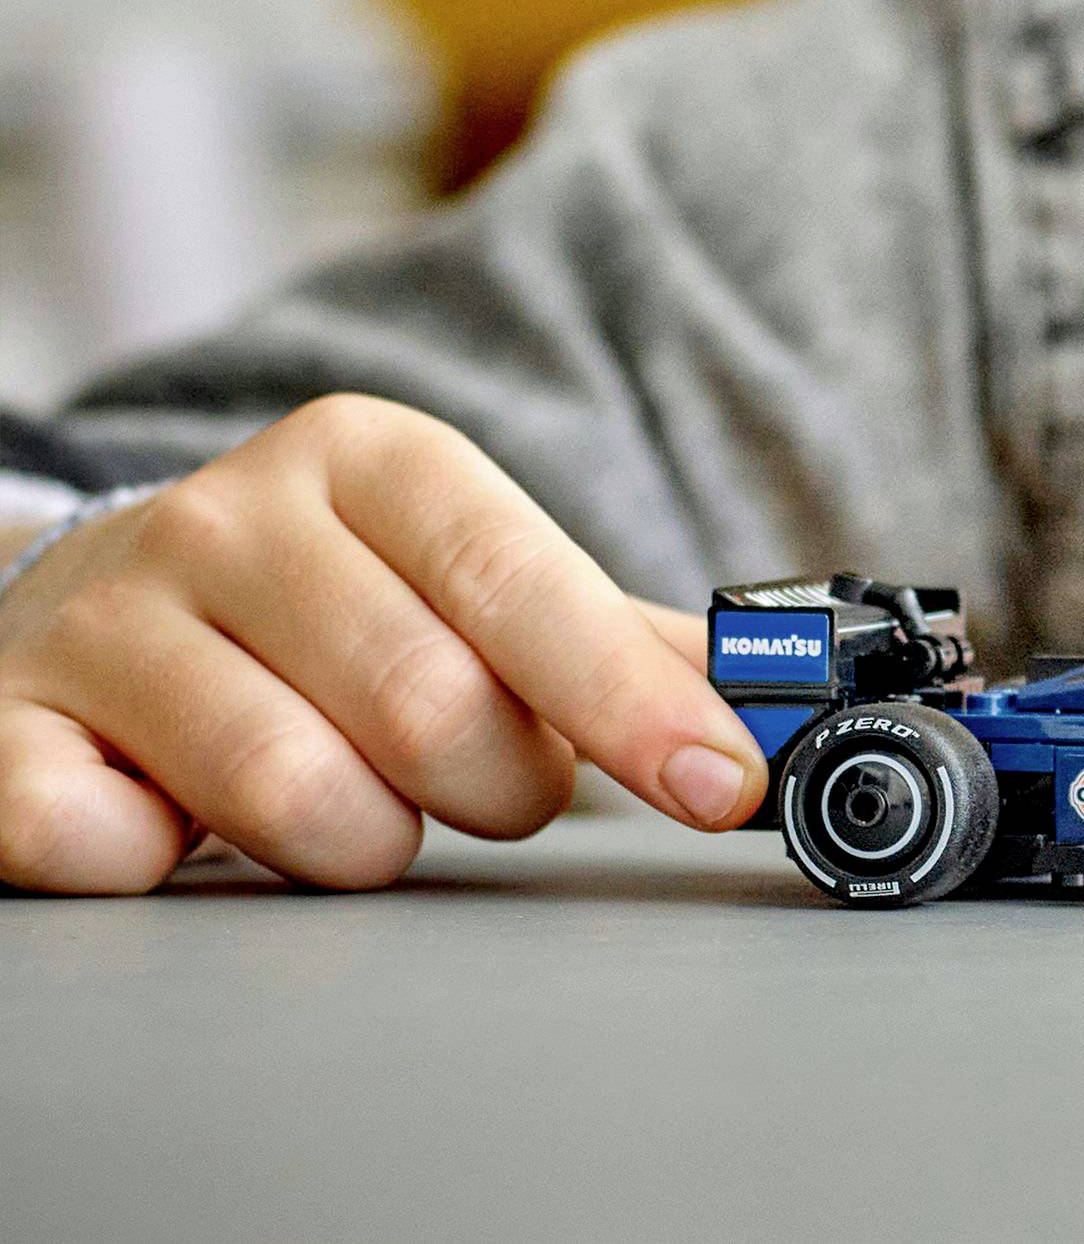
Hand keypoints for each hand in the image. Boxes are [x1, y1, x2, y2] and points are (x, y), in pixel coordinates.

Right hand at [0, 394, 765, 894]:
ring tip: (338, 792)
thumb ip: (612, 637)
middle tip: (474, 780)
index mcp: (372, 460)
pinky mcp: (6, 729)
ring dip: (356, 842)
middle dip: (490, 785)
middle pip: (429, 709)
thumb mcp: (461, 575)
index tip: (726, 785)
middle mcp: (234, 516)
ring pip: (298, 797)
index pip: (525, 584)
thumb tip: (763, 698)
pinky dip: (177, 867)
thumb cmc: (320, 600)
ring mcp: (109, 617)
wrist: (89, 603)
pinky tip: (176, 812)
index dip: (633, 700)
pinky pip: (123, 854)